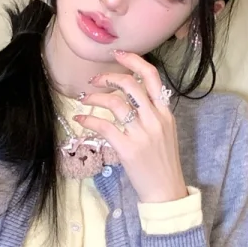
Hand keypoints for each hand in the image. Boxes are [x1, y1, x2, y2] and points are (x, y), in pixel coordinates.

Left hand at [76, 51, 186, 204]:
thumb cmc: (163, 163)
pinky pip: (104, 126)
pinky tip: (81, 119)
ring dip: (95, 97)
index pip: (152, 77)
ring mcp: (142, 134)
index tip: (118, 55)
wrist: (166, 191)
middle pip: (130, 85)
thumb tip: (130, 98)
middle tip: (94, 80)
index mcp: (166, 113)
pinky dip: (89, 119)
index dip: (134, 61)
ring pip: (115, 102)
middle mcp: (155, 119)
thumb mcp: (165, 133)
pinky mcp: (128, 149)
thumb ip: (152, 114)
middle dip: (108, 77)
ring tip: (84, 99)